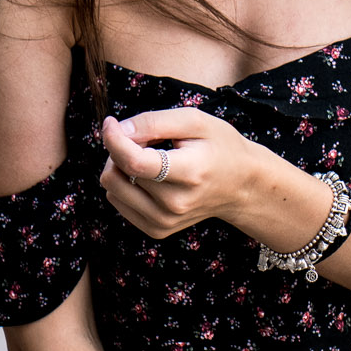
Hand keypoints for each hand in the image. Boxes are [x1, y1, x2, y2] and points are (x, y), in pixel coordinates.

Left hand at [99, 107, 268, 241]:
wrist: (240, 186)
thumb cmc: (219, 147)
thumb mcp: (195, 121)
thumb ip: (154, 122)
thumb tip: (119, 130)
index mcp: (189, 173)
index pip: (135, 162)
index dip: (114, 139)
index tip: (110, 123)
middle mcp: (175, 203)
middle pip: (119, 173)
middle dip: (121, 148)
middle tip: (144, 141)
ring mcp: (165, 221)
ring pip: (112, 188)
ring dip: (119, 167)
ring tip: (146, 158)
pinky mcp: (157, 229)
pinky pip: (117, 201)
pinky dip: (125, 184)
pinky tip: (147, 177)